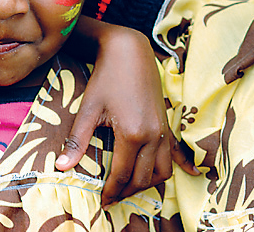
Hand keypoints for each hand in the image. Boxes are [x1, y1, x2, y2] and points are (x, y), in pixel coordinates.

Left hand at [56, 18, 197, 206]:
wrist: (129, 51)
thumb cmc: (106, 78)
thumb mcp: (88, 109)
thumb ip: (77, 141)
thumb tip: (61, 167)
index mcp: (132, 134)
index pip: (123, 175)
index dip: (111, 192)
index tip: (102, 202)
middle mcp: (153, 135)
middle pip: (144, 178)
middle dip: (128, 192)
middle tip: (112, 198)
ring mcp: (163, 130)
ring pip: (163, 170)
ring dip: (148, 183)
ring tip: (131, 188)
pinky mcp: (167, 123)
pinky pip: (177, 151)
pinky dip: (181, 166)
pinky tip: (192, 175)